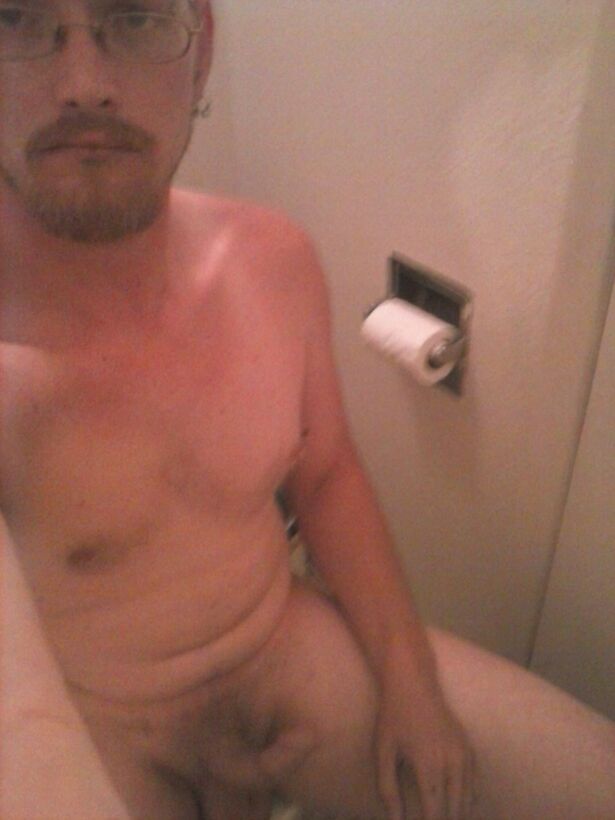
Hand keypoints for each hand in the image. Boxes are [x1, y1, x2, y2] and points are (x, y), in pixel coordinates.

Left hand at [375, 679, 477, 819]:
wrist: (413, 684)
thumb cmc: (394, 717)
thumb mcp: (383, 752)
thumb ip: (388, 789)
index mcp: (428, 765)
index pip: (435, 811)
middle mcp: (451, 762)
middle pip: (455, 810)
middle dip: (445, 818)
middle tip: (431, 818)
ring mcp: (464, 755)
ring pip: (467, 799)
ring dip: (457, 812)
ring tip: (443, 813)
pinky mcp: (469, 748)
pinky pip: (474, 783)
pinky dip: (467, 798)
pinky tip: (456, 805)